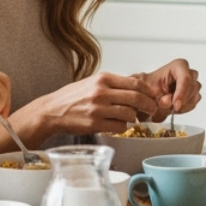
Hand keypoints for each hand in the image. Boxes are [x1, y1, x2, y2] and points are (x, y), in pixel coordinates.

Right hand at [11, 71, 161, 139]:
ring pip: (129, 114)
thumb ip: (113, 84)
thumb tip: (136, 89)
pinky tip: (118, 124)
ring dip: (134, 117)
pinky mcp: (95, 124)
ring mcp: (98, 109)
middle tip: (152, 109)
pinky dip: (123, 127)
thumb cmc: (72, 97)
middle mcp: (101, 92)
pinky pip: (119, 127)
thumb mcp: (92, 82)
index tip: (153, 95)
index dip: (148, 91)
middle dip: (149, 105)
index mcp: (103, 78)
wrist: (52, 111)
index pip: (135, 83)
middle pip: (136, 98)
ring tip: (130, 117)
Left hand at [140, 59, 200, 120]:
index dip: (182, 93)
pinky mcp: (194, 93)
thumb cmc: (151, 87)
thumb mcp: (150, 91)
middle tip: (169, 105)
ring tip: (169, 105)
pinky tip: (174, 106)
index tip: (175, 105)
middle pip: (193, 86)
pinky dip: (184, 107)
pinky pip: (194, 103)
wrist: (152, 94)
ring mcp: (193, 83)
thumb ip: (159, 96)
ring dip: (182, 104)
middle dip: (182, 98)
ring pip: (195, 95)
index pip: (186, 78)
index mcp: (178, 66)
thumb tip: (168, 101)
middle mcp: (188, 72)